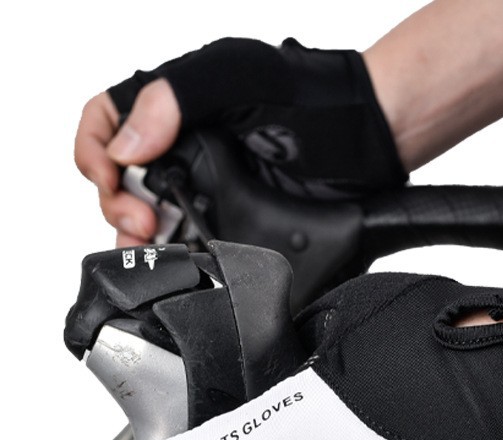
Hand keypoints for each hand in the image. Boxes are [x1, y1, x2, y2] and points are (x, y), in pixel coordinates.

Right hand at [74, 38, 407, 247]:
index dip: (94, 152)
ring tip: (154, 248)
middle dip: (117, 206)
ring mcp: (211, 196)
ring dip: (140, 241)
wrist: (371, 140)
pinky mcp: (238, 231)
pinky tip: (184, 263)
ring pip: (153, 225)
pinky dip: (180, 262)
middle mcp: (187, 156)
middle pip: (122, 185)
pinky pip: (197, 252)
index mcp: (176, 114)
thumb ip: (173, 99)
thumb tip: (126, 149)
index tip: (109, 177)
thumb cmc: (314, 97)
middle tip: (140, 221)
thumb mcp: (236, 76)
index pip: (107, 127)